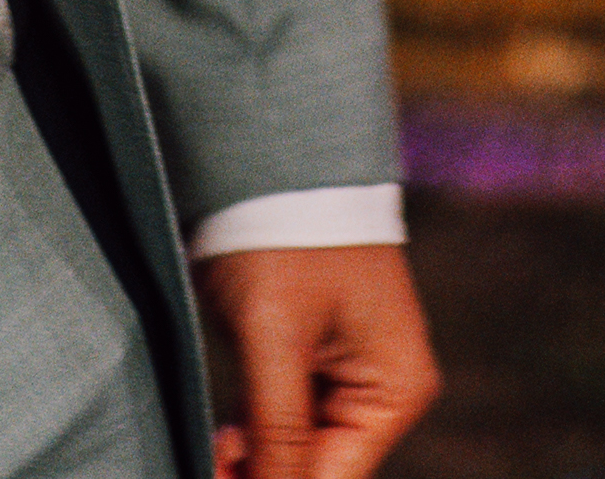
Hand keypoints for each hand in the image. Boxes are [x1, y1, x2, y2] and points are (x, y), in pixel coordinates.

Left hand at [198, 241, 438, 478]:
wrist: (272, 158)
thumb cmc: (285, 238)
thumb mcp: (276, 341)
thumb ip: (276, 434)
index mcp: (395, 391)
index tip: (218, 472)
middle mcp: (383, 390)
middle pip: (317, 469)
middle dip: (259, 473)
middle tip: (209, 457)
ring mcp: (351, 376)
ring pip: (297, 451)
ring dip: (253, 457)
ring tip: (213, 442)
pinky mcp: (317, 361)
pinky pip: (288, 421)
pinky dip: (254, 433)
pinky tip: (225, 428)